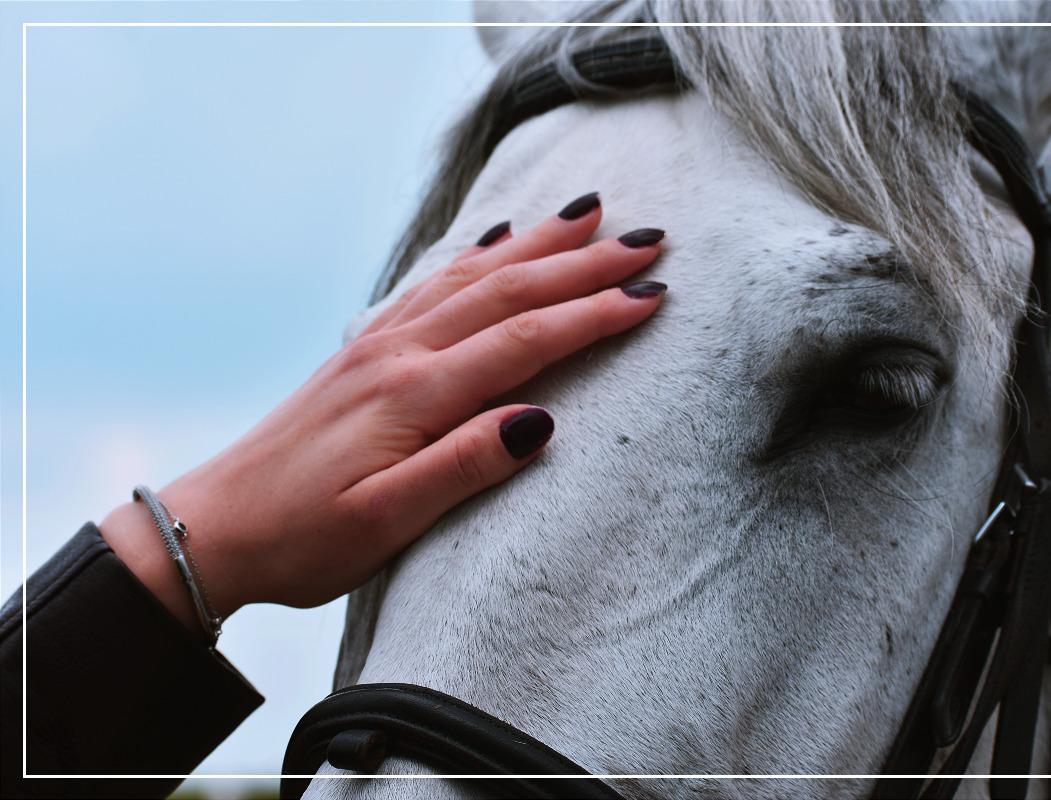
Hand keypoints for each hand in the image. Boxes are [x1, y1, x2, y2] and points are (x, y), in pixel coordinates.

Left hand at [99, 193, 665, 637]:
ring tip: (586, 214)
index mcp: (414, 394)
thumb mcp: (385, 523)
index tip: (651, 293)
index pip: (523, 339)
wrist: (214, 527)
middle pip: (507, 291)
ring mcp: (378, 345)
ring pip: (472, 276)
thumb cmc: (302, 537)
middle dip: (582, 263)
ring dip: (536, 245)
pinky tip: (494, 242)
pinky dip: (475, 257)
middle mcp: (399, 353)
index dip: (593, 314)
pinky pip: (431, 286)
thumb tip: (539, 421)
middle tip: (648, 238)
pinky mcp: (364, 352)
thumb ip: (463, 467)